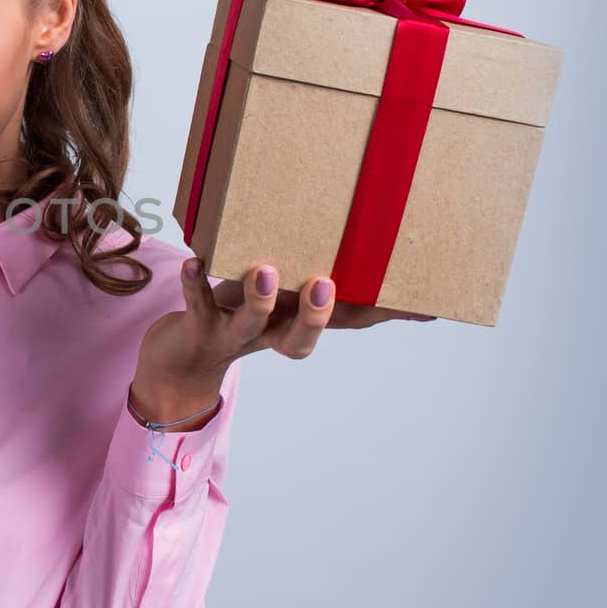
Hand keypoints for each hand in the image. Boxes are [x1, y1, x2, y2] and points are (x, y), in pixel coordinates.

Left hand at [130, 258, 435, 427]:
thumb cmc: (238, 316)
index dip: (387, 315)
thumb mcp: (279, 295)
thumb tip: (355, 245)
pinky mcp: (197, 328)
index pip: (350, 322)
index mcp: (297, 323)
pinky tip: (194, 262)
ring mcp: (234, 335)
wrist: (178, 362)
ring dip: (260, 299)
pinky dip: (194, 285)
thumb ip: (312, 273)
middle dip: (315, 315)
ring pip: (252, 324)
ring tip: (264, 270)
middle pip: (300, 339)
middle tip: (325, 284)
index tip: (428, 303)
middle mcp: (270, 335)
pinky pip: (197, 306)